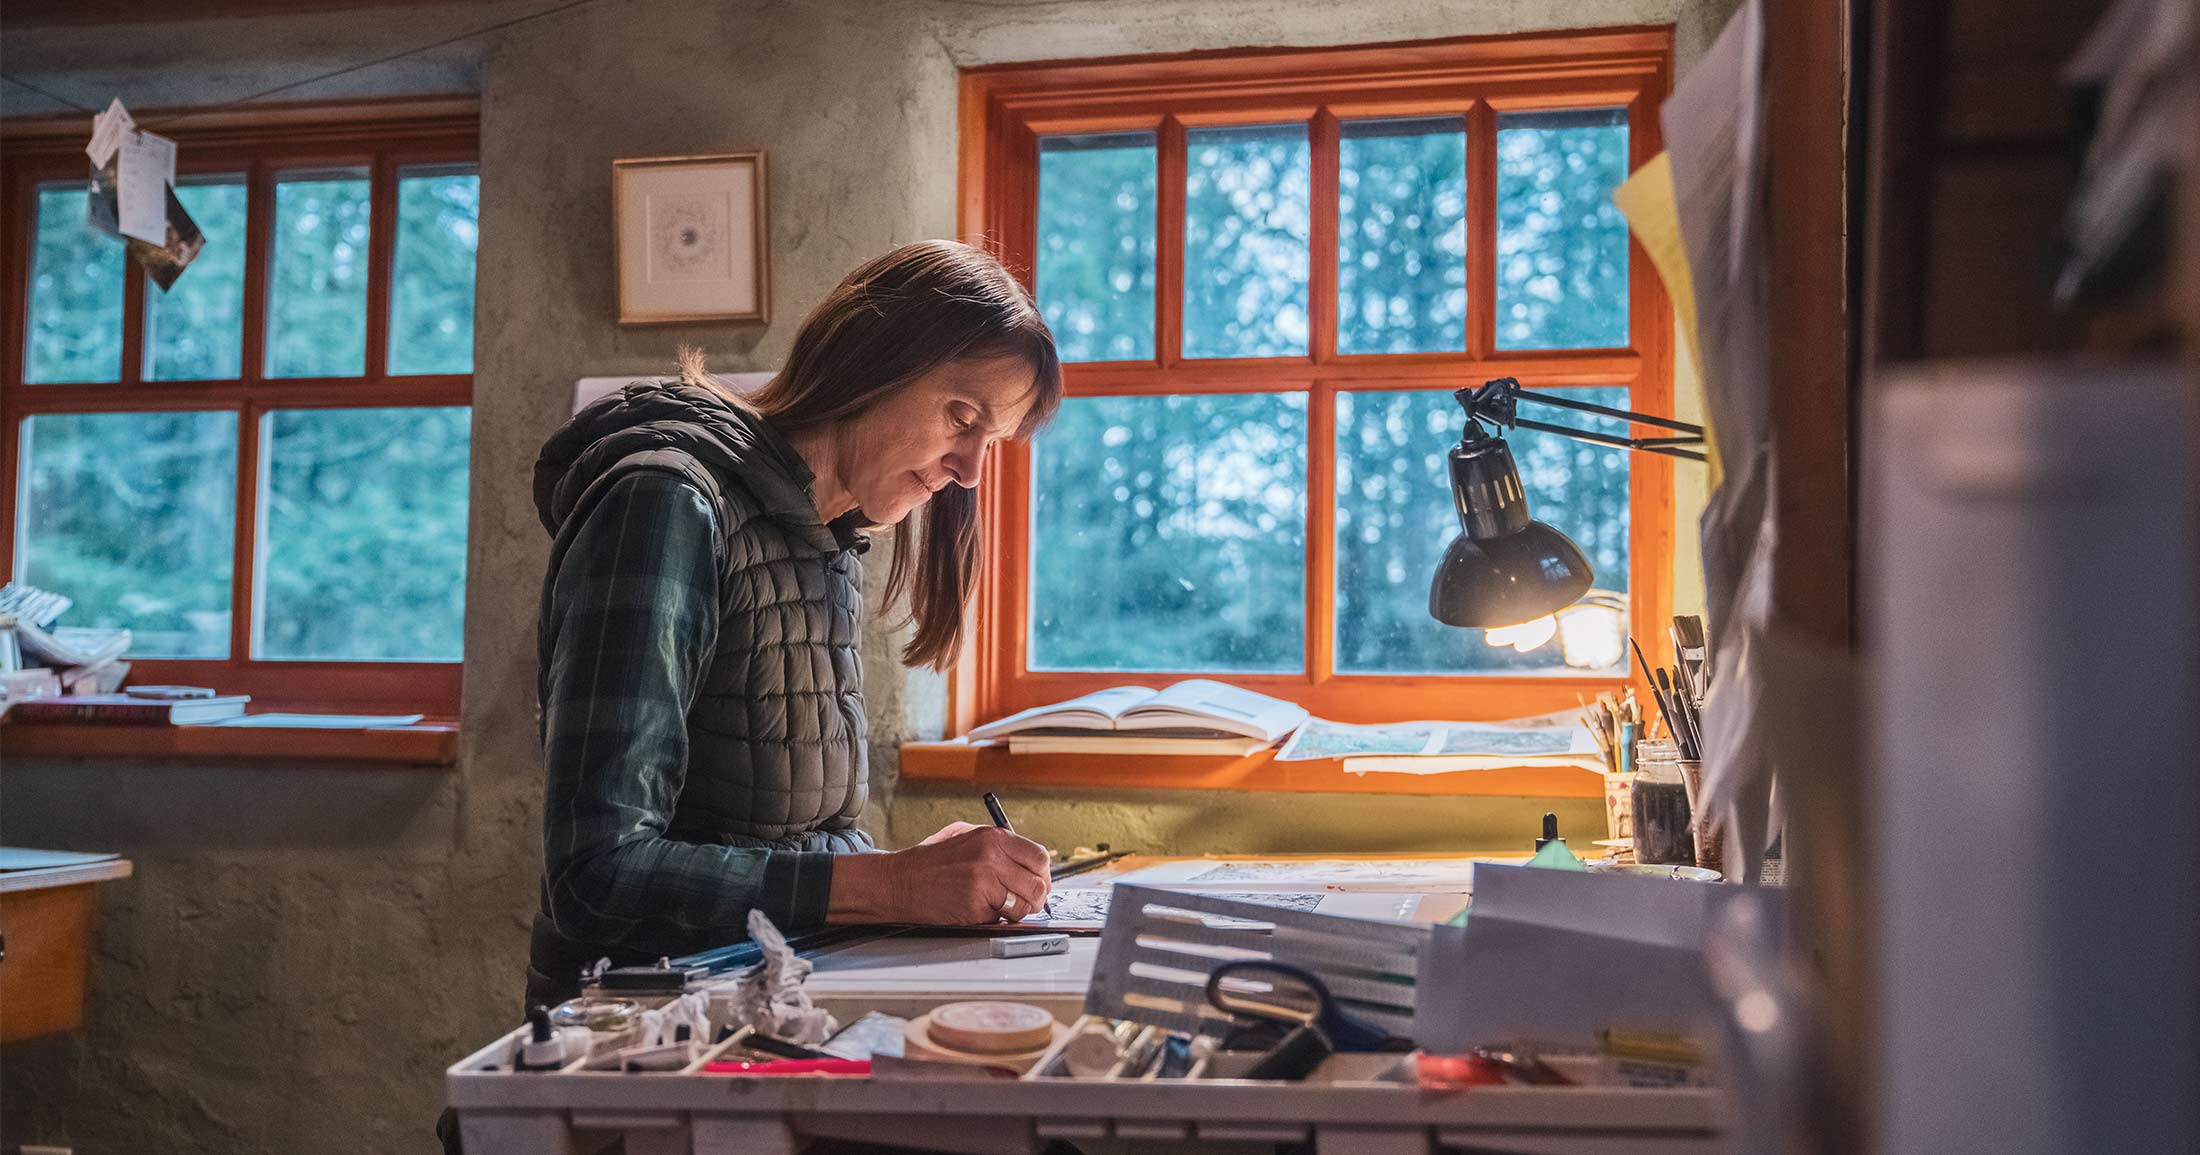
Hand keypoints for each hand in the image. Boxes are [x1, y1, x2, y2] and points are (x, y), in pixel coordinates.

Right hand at [828, 825, 1050, 925]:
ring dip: (1017, 911)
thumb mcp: (966, 837)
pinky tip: (977, 908)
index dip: (1042, 874)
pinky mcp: (974, 907)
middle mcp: (992, 857)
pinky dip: (994, 918)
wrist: (899, 881)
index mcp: (993, 837)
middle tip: (1024, 901)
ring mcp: (984, 883)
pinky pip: (1001, 918)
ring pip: (1023, 905)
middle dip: (1035, 897)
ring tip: (1000, 906)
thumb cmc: (932, 861)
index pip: (1040, 858)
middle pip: (1038, 885)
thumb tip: (1033, 864)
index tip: (1038, 882)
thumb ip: (1000, 846)